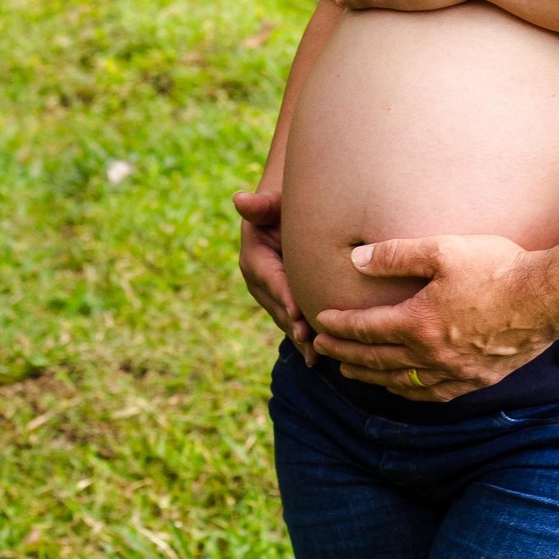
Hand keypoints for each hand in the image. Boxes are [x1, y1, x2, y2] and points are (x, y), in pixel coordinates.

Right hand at [234, 188, 314, 362]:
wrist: (285, 219)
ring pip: (286, 320)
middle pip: (278, 307)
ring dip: (300, 338)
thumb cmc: (282, 207)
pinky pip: (294, 323)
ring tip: (316, 355)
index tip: (296, 313)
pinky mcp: (284, 304)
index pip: (270, 280)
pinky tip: (319, 359)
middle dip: (294, 325)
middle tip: (310, 340)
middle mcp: (259, 283)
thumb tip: (239, 199)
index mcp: (254, 260)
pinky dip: (305, 339)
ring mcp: (271, 297)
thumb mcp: (272, 203)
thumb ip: (261, 205)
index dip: (283, 296)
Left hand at [311, 234, 558, 398]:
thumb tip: (355, 260)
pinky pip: (433, 394)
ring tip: (351, 373)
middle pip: (376, 360)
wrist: (546, 298)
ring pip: (400, 382)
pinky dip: (409, 392)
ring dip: (370, 377)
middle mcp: (430, 355)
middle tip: (320, 349)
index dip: (339, 326)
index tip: (319, 322)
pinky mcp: (477, 379)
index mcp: (417, 323)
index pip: (365, 329)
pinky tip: (404, 388)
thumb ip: (395, 256)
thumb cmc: (496, 267)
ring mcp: (454, 372)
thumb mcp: (443, 250)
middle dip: (344, 354)